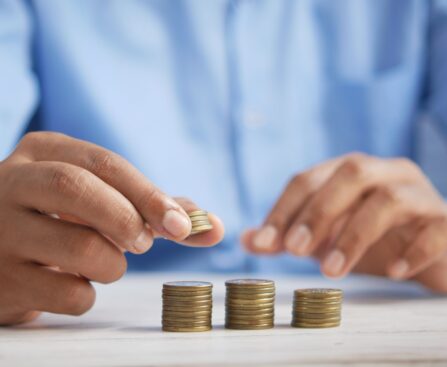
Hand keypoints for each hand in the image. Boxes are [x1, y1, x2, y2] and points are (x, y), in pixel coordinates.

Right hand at [0, 132, 223, 324]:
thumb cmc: (63, 217)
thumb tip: (213, 226)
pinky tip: (72, 282)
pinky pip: (68, 293)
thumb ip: (154, 207)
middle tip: (143, 243)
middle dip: (127, 219)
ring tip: (103, 261)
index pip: (105, 164)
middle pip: (79, 189)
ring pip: (81, 248)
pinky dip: (88, 295)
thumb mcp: (98, 197)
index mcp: (43, 152)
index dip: (150, 195)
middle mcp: (11, 182)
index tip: (182, 225)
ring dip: (112, 264)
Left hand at [242, 153, 446, 292]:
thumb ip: (288, 237)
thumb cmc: (374, 243)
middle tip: (294, 250)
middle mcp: (386, 173)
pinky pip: (435, 227)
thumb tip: (246, 240)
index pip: (309, 179)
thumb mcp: (325, 240)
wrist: (432, 256)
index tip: (264, 242)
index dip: (284, 208)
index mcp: (351, 172)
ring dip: (354, 235)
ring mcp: (420, 194)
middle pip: (350, 173)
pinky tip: (393, 272)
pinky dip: (412, 249)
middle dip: (318, 211)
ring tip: (332, 271)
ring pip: (389, 199)